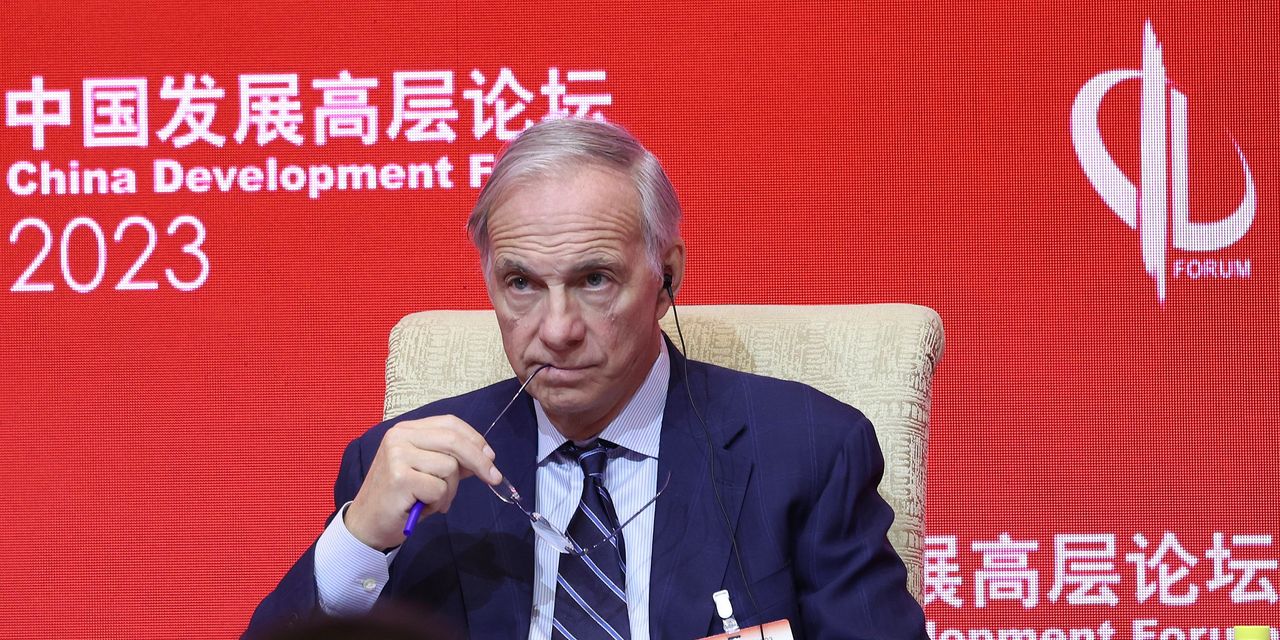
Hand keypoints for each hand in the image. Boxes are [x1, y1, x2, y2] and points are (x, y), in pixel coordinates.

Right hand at [344, 415, 502, 549]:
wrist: (367, 523)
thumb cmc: (399, 497)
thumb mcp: (424, 470)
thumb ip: (448, 458)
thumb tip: (484, 457)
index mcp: (406, 430)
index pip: (449, 423)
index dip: (474, 439)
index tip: (490, 457)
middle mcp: (399, 437)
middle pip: (454, 441)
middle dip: (479, 461)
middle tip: (494, 478)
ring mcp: (398, 456)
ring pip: (450, 468)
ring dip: (449, 490)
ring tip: (432, 500)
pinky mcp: (400, 478)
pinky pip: (440, 488)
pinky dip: (438, 502)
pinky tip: (422, 507)